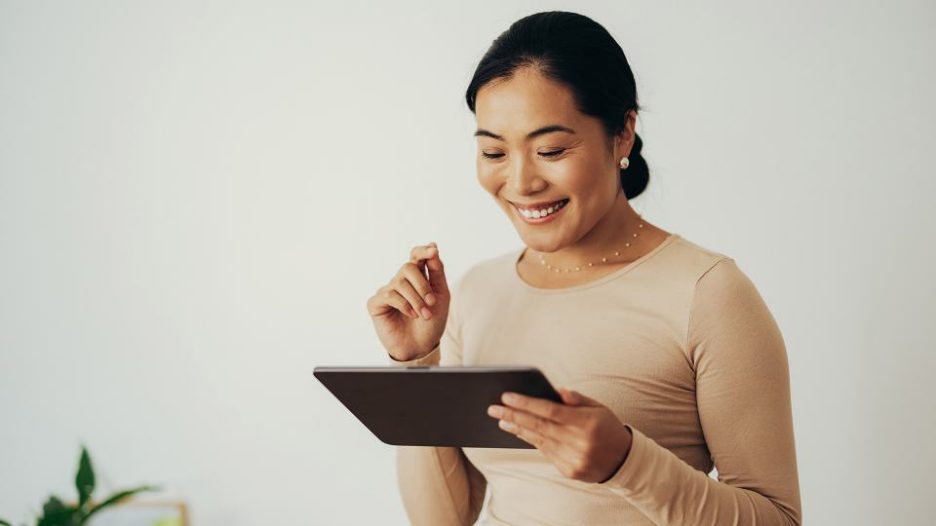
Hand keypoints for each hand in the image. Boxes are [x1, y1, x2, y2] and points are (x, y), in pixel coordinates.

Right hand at [366, 242, 449, 360]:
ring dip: (416, 300)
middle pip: (408, 267)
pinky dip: (404, 305)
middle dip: (422, 285)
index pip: (416, 255)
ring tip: (424, 315)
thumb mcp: (441, 295)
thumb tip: (433, 248)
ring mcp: (387, 291)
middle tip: (431, 302)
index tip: (434, 250)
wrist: (422, 346)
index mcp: (417, 277)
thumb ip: (437, 271)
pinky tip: (411, 315)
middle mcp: (400, 281)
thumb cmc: (432, 321)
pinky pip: (389, 295)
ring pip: (400, 283)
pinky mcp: (376, 303)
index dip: (423, 251)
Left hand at [487, 388, 632, 483]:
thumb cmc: (607, 427)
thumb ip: (577, 399)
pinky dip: (531, 441)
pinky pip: (545, 452)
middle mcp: (578, 442)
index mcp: (586, 422)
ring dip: (517, 429)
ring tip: (502, 420)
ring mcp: (573, 459)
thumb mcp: (598, 407)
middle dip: (513, 415)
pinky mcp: (569, 471)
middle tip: (493, 408)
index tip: (507, 396)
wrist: (623, 460)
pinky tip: (519, 432)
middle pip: (538, 426)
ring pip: (538, 440)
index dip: (526, 403)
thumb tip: (556, 391)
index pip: (549, 410)